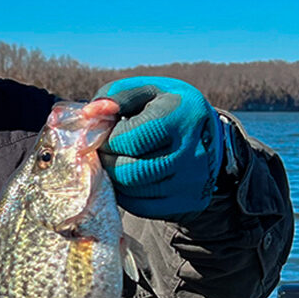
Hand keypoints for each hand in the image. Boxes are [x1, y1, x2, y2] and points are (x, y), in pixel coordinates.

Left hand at [93, 76, 222, 219]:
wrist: (209, 135)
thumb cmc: (167, 107)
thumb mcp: (146, 90)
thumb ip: (115, 96)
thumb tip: (89, 114)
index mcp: (181, 116)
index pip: (130, 140)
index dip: (108, 139)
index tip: (106, 134)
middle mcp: (192, 151)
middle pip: (130, 170)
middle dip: (107, 161)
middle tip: (104, 152)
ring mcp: (193, 180)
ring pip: (134, 190)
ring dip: (114, 177)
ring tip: (115, 161)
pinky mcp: (191, 202)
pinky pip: (142, 207)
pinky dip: (126, 194)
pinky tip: (128, 177)